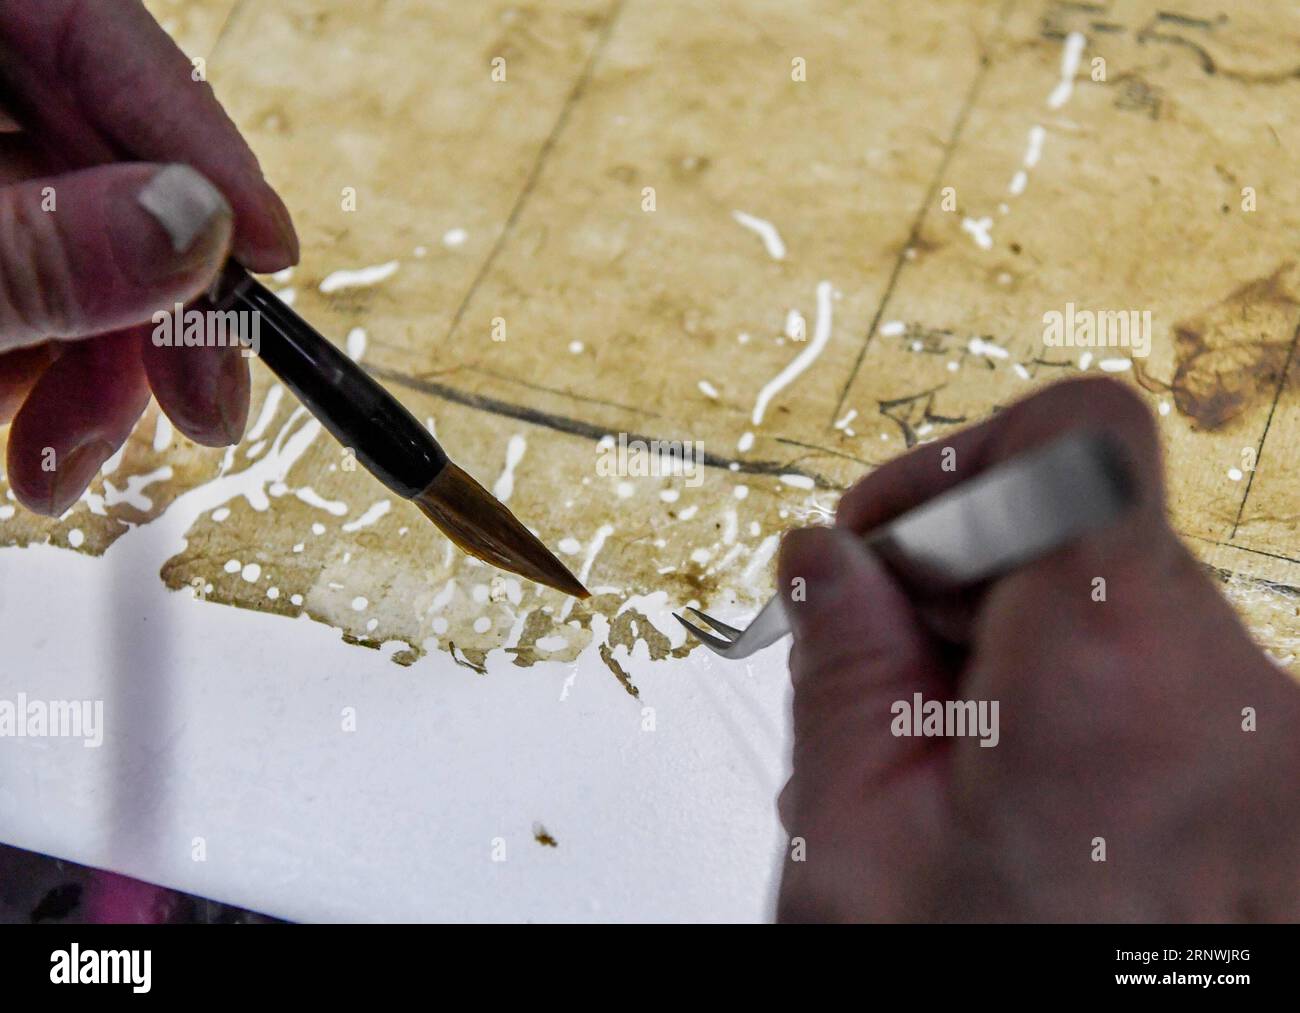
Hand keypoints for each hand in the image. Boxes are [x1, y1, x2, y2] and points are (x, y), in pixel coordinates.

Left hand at [0, 0, 297, 515]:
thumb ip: (31, 250)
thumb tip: (195, 226)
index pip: (79, 29)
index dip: (194, 138)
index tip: (272, 249)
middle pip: (89, 160)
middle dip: (149, 307)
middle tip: (203, 409)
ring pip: (62, 243)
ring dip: (93, 368)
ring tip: (61, 466)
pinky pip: (20, 287)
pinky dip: (36, 368)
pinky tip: (25, 437)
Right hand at [776, 377, 1299, 921]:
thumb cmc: (972, 985)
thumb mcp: (851, 845)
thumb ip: (838, 668)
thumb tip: (824, 560)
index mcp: (1111, 681)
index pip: (1079, 436)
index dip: (958, 464)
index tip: (890, 547)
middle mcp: (1233, 692)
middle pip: (1083, 520)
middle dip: (963, 570)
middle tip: (895, 674)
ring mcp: (1280, 735)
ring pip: (1121, 595)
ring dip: (1018, 638)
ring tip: (964, 758)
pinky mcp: (1284, 766)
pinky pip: (1165, 665)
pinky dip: (1079, 690)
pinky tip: (1031, 783)